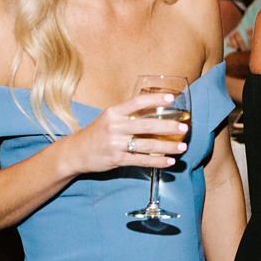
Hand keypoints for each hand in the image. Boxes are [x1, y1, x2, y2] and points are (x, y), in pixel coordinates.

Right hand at [65, 94, 187, 177]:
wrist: (76, 152)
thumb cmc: (97, 132)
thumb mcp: (109, 118)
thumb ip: (128, 114)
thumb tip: (153, 110)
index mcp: (114, 112)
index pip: (137, 102)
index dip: (155, 99)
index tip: (171, 98)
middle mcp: (115, 127)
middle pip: (147, 125)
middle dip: (168, 126)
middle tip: (184, 128)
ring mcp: (116, 144)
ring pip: (147, 145)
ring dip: (167, 147)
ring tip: (182, 146)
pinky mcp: (117, 160)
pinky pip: (141, 161)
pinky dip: (157, 162)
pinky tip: (169, 162)